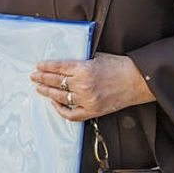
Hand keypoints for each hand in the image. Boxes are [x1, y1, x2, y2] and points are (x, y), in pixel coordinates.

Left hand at [31, 55, 154, 122]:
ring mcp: (87, 100)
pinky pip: (71, 114)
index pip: (58, 67)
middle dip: (42, 78)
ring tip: (40, 88)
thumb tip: (65, 64)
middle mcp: (83, 85)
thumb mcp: (99, 57)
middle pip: (55, 81)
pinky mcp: (93, 111)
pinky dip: (61, 110)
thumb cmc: (121, 67)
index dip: (46, 66)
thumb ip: (82, 61)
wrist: (139, 81)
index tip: (38, 66)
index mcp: (84, 69)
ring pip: (60, 97)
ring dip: (47, 92)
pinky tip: (55, 103)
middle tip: (34, 77)